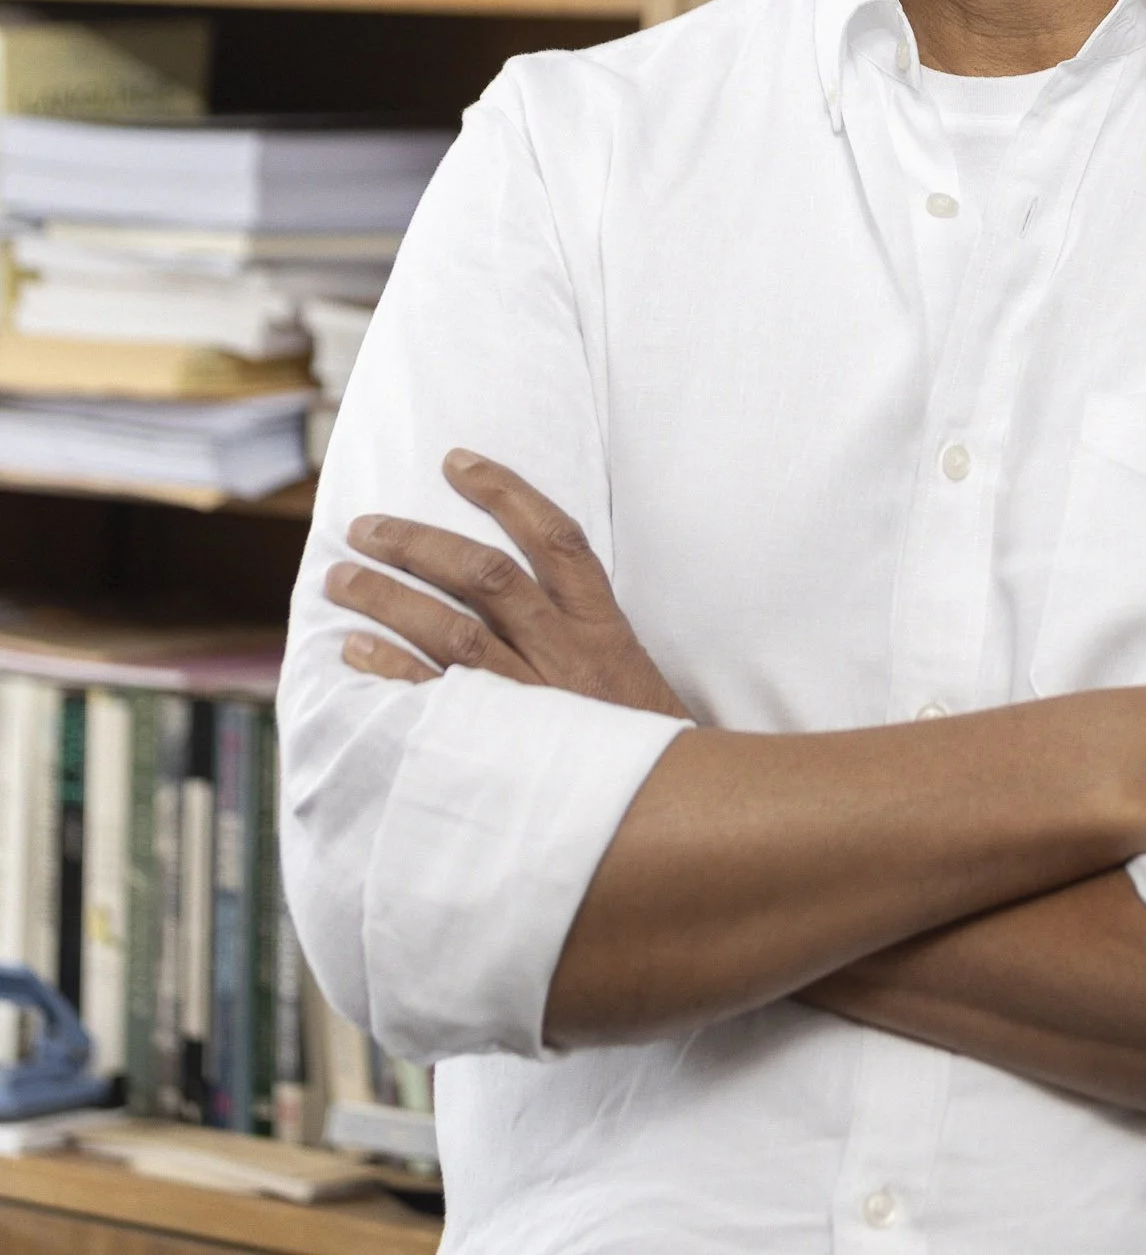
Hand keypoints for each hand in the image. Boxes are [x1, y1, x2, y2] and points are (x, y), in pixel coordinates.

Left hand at [325, 449, 688, 718]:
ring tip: (341, 578)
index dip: (506, 492)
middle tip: (365, 526)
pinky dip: (392, 671)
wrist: (669, 817)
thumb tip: (517, 598)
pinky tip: (355, 649)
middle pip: (486, 575)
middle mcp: (566, 652)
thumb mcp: (630, 678)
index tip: (456, 461)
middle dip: (420, 543)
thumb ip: (583, 637)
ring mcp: (534, 699)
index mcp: (602, 628)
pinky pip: (436, 700)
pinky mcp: (504, 748)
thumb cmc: (645, 749)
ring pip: (453, 629)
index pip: (556, 539)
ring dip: (390, 598)